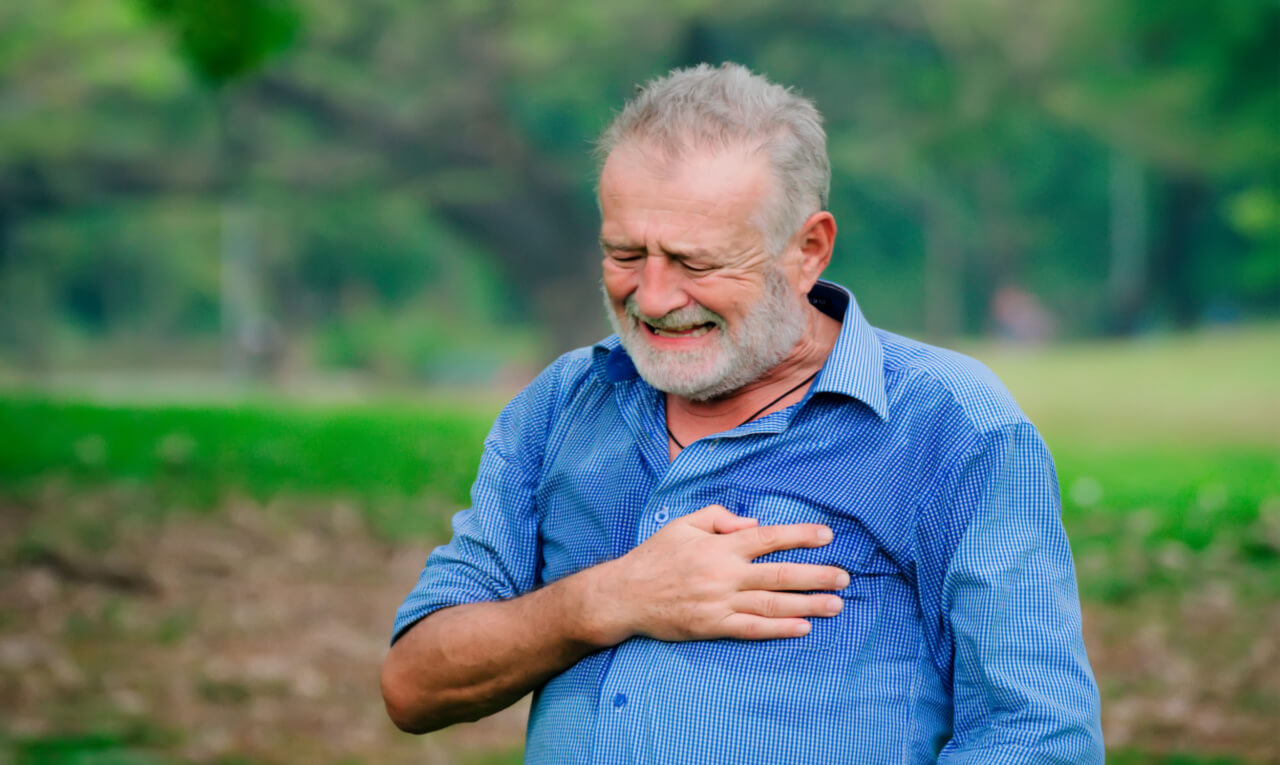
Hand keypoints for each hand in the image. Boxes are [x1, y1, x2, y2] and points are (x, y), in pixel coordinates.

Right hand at [586, 504, 849, 644]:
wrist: (624, 595)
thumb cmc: (655, 556)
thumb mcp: (684, 523)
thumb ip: (720, 517)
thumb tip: (753, 523)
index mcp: (720, 546)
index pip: (768, 538)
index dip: (800, 535)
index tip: (827, 535)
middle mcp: (724, 574)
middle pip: (779, 574)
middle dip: (815, 575)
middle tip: (844, 578)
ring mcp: (719, 603)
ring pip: (772, 604)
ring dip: (807, 604)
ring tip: (835, 605)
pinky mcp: (712, 627)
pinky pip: (751, 629)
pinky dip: (778, 629)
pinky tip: (803, 628)